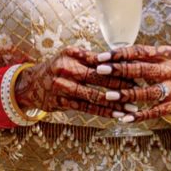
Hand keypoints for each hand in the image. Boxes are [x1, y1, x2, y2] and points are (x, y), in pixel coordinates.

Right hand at [6, 45, 130, 118]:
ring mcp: (62, 86)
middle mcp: (66, 69)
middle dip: (121, 85)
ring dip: (115, 103)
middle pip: (99, 78)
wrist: (31, 84)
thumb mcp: (71, 57)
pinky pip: (86, 108)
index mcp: (72, 54)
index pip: (101, 61)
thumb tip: (124, 61)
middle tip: (139, 91)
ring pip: (94, 96)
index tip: (137, 72)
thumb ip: (92, 58)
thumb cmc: (59, 68)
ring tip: (132, 107)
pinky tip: (117, 115)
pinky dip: (103, 112)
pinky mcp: (60, 102)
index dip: (119, 67)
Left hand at [97, 44, 170, 122]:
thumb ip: (138, 58)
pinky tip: (124, 118)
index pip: (142, 52)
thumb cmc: (164, 70)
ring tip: (108, 95)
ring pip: (150, 92)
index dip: (120, 54)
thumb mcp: (158, 59)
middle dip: (121, 70)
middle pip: (145, 70)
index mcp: (169, 54)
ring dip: (128, 94)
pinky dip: (140, 115)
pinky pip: (156, 111)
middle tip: (100, 70)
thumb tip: (106, 57)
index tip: (101, 57)